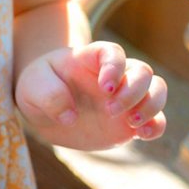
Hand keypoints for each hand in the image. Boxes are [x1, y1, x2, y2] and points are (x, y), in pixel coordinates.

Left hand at [15, 40, 167, 150]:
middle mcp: (113, 75)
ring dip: (151, 106)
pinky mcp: (128, 121)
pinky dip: (156, 126)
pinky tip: (143, 135)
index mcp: (89, 59)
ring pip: (156, 91)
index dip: (114, 67)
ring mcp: (124, 97)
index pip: (113, 53)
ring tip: (132, 124)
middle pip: (142, 71)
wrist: (42, 109)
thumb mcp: (32, 87)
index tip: (105, 87)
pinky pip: (155, 119)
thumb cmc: (38, 87)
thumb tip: (70, 116)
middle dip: (134, 91)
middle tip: (110, 110)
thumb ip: (48, 95)